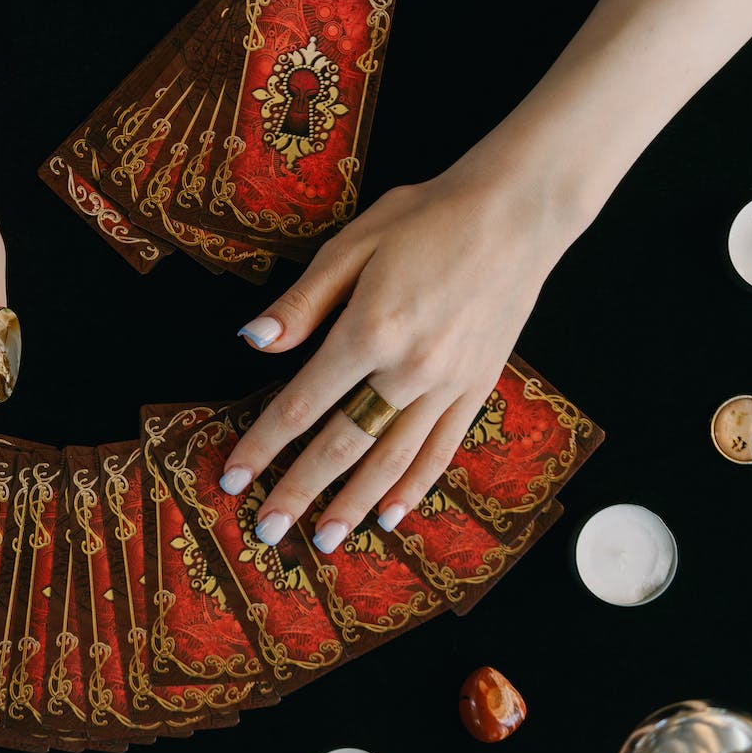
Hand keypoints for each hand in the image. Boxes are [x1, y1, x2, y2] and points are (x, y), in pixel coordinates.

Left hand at [219, 143, 576, 550]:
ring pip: (392, 460)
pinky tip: (390, 515)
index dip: (263, 445)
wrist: (518, 211)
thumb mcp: (353, 244)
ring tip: (325, 541)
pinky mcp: (478, 387)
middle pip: (342, 445)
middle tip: (267, 531)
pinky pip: (441, 450)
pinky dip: (414, 487)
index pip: (302, 404)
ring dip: (353, 504)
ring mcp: (448, 384)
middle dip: (299, 492)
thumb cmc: (428, 217)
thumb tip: (253, 342)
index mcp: (369, 331)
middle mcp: (409, 369)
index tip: (234, 479)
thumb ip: (303, 302)